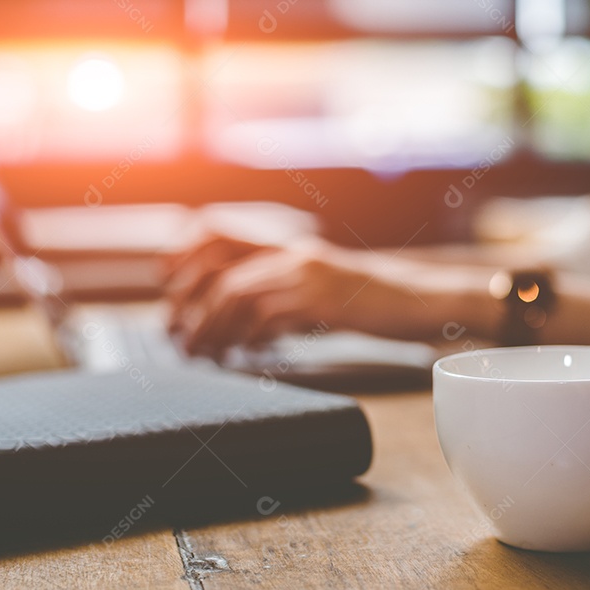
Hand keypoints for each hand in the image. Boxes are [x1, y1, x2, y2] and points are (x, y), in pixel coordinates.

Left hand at [165, 234, 496, 356]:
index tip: (168, 285)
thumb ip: (286, 291)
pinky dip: (247, 339)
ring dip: (212, 329)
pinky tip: (245, 355)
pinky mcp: (321, 302)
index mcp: (291, 246)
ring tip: (202, 353)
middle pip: (221, 270)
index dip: (186, 255)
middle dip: (190, 305)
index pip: (221, 233)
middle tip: (176, 335)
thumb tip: (244, 319)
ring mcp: (307, 275)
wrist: (420, 302)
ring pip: (237, 296)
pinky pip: (267, 318)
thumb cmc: (374, 302)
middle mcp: (294, 254)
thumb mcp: (324, 288)